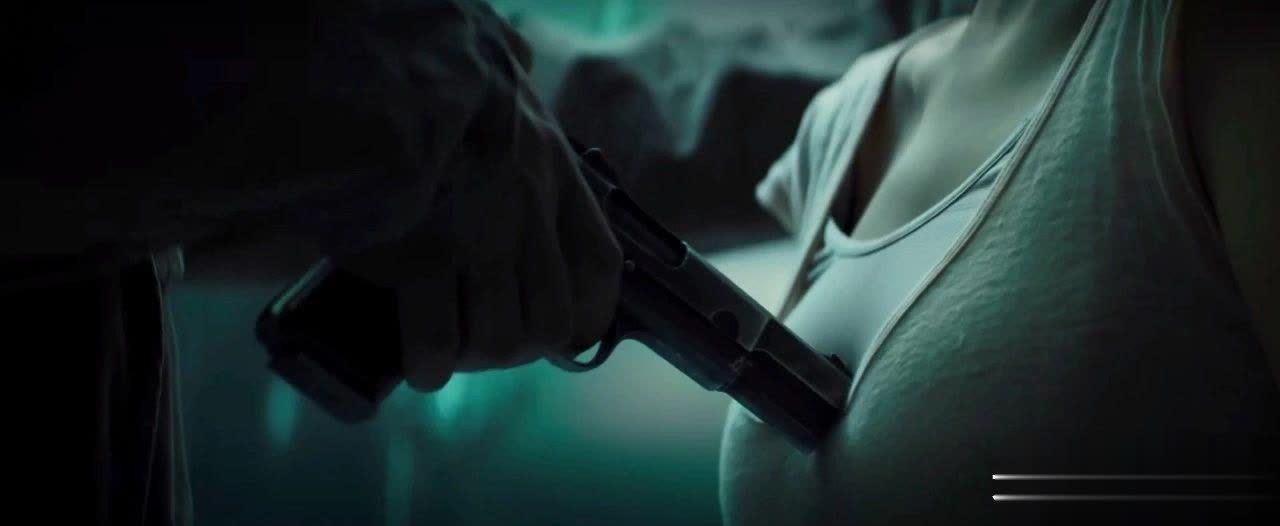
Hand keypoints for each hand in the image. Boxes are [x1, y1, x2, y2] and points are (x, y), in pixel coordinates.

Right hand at [340, 3, 621, 391]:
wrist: (381, 67)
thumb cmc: (431, 68)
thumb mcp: (497, 76)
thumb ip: (515, 95)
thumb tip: (516, 49)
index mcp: (553, 172)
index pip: (600, 266)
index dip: (589, 317)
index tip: (564, 333)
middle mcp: (529, 213)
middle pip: (550, 320)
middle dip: (520, 346)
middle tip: (483, 340)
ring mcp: (480, 239)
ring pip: (501, 339)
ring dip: (475, 357)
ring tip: (449, 349)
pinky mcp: (422, 257)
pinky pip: (440, 342)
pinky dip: (430, 365)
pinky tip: (420, 364)